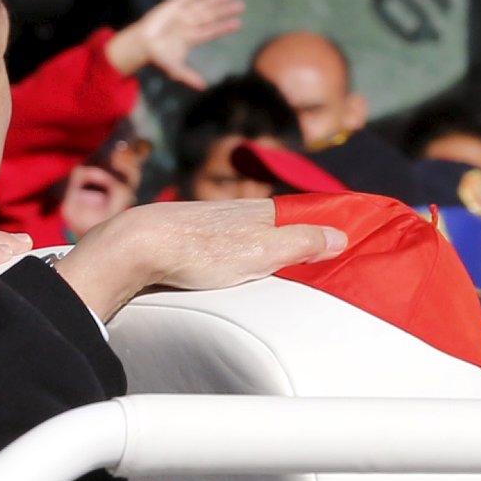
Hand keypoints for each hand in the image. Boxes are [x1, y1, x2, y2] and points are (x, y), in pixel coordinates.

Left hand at [53, 200, 343, 324]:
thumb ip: (303, 243)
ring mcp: (213, 222)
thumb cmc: (203, 250)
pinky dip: (231, 253)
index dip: (322, 228)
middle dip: (293, 239)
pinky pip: (220, 243)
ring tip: (271, 268)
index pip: (305, 216)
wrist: (138, 245)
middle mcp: (241, 211)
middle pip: (277, 225)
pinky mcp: (187, 236)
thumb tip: (342, 236)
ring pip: (246, 233)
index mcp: (265, 212)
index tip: (340, 242)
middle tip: (310, 261)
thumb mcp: (263, 251)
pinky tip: (226, 267)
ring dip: (260, 247)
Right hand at [106, 0, 245, 87]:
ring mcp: (184, 13)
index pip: (212, 31)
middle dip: (225, 11)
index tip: (238, 23)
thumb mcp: (173, 68)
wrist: (141, 43)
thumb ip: (188, 76)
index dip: (224, 27)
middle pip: (211, 16)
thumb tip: (203, 87)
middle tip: (241, 5)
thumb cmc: (160, 56)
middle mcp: (193, 24)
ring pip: (202, 4)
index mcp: (195, 37)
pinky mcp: (173, 4)